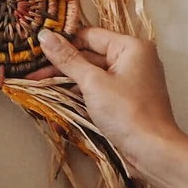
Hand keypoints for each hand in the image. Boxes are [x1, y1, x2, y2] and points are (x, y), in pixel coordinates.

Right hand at [33, 27, 183, 173]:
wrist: (154, 152)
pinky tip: (57, 92)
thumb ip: (67, 58)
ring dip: (67, 76)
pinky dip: (80, 88)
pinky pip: (98, 84)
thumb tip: (44, 35)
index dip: (62, 41)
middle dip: (61, 62)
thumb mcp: (93, 82)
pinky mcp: (125, 96)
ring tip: (37, 81)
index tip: (36, 48)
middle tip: (32, 69)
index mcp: (131, 47)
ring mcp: (130, 78)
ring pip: (91, 70)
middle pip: (89, 53)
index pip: (88, 35)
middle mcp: (133, 58)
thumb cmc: (128, 113)